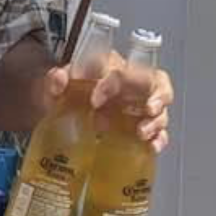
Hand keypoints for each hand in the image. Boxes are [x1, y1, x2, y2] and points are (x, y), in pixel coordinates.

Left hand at [39, 60, 172, 152]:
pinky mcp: (141, 128)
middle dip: (158, 96)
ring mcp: (139, 108)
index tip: (95, 101)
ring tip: (141, 133)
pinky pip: (159, 133)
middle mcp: (132, 86)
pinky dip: (159, 139)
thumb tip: (59, 79)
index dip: (111, 85)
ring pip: (160, 110)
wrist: (66, 110)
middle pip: (157, 84)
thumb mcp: (57, 85)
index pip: (120, 71)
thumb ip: (55, 79)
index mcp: (113, 69)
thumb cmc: (68, 93)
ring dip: (155, 122)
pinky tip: (152, 146)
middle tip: (148, 109)